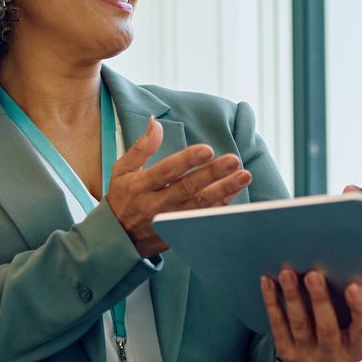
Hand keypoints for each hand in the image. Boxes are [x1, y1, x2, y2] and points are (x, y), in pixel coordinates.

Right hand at [106, 119, 251, 257]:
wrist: (117, 239)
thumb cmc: (121, 198)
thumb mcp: (122, 170)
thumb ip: (141, 147)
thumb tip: (156, 123)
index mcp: (140, 186)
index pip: (166, 171)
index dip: (187, 161)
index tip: (207, 150)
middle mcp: (155, 205)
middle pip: (188, 189)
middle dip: (213, 174)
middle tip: (234, 161)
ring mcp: (168, 222)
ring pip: (200, 206)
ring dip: (224, 191)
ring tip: (243, 176)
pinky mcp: (178, 234)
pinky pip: (202, 220)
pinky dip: (220, 208)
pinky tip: (234, 193)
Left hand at [258, 268, 361, 361]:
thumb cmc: (340, 337)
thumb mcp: (356, 334)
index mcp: (357, 348)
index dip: (359, 308)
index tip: (354, 286)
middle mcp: (333, 357)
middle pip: (327, 328)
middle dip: (320, 300)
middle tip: (314, 274)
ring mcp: (308, 357)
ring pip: (300, 324)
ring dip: (293, 297)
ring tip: (287, 273)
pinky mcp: (286, 354)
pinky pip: (277, 326)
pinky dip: (272, 302)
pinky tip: (268, 282)